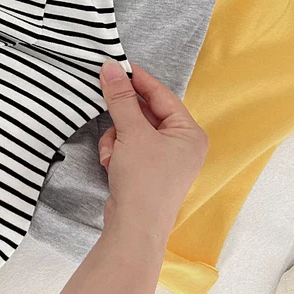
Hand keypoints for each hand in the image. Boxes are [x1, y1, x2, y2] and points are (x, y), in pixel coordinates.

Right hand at [97, 61, 207, 238]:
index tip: (115, 65)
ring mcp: (165, 159)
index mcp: (189, 133)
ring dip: (116, 136)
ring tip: (112, 152)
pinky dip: (116, 150)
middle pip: (145, 112)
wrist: (134, 228)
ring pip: (132, 129)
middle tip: (104, 101)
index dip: (137, 79)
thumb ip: (120, 98)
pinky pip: (129, 146)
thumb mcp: (131, 133)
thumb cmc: (143, 180)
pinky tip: (111, 163)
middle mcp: (182, 144)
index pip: (161, 94)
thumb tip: (110, 66)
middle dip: (123, 116)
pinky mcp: (148, 170)